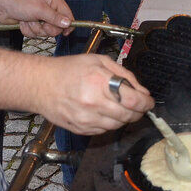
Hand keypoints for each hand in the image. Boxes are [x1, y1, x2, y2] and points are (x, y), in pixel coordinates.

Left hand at [0, 0, 71, 36]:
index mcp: (53, 0)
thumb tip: (68, 23)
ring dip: (35, 28)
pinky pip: (35, 34)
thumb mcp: (40, 10)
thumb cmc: (20, 2)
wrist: (2, 6)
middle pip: (57, 26)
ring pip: (45, 32)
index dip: (67, 24)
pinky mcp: (32, 23)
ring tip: (28, 20)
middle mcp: (48, 8)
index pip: (67, 14)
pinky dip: (28, 30)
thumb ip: (55, 18)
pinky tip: (23, 22)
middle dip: (46, 28)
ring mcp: (40, 17)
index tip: (65, 33)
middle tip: (40, 22)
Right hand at [35, 55, 153, 134]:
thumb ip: (123, 74)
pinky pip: (105, 131)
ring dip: (124, 117)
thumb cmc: (69, 69)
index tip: (149, 101)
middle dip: (138, 111)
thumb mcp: (98, 60)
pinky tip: (104, 111)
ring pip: (118, 125)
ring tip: (118, 106)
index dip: (146, 103)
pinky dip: (110, 123)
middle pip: (129, 116)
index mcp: (99, 82)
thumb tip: (142, 91)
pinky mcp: (81, 130)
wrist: (40, 85)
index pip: (134, 100)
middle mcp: (93, 103)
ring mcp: (86, 119)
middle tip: (138, 104)